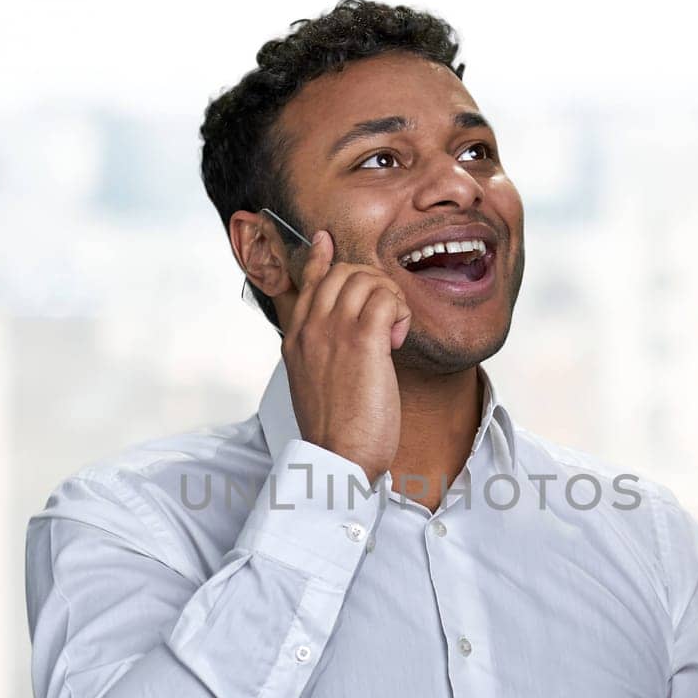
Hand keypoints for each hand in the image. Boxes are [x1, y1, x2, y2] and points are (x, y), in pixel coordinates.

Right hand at [282, 230, 412, 484]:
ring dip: (390, 298)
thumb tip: (341, 344)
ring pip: (366, 278)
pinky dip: (401, 313)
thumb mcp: (315, 385)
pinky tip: (398, 340)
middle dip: (373, 284)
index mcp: (295, 339)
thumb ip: (321, 355)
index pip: (307, 283)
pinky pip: (387, 298)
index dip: (321, 258)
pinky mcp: (362, 340)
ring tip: (393, 333)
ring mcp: (333, 331)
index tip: (326, 240)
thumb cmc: (335, 431)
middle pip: (342, 271)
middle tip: (387, 318)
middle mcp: (310, 328)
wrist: (338, 457)